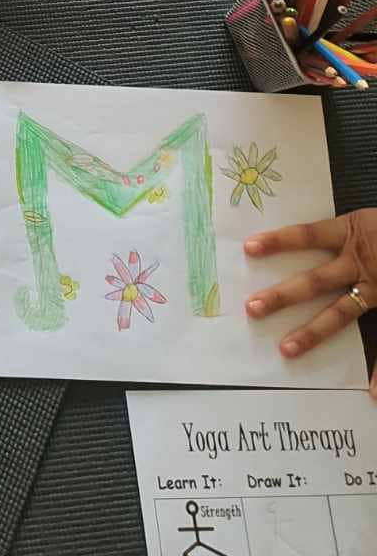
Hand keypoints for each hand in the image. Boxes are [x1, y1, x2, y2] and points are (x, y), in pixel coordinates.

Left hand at [244, 210, 376, 397]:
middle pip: (315, 281)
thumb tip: (289, 235)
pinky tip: (371, 393)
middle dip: (284, 296)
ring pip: (340, 312)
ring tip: (286, 350)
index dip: (280, 241)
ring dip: (312, 333)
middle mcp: (361, 262)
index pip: (309, 235)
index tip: (249, 247)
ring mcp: (376, 287)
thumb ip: (334, 231)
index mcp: (353, 232)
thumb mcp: (367, 219)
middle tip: (252, 308)